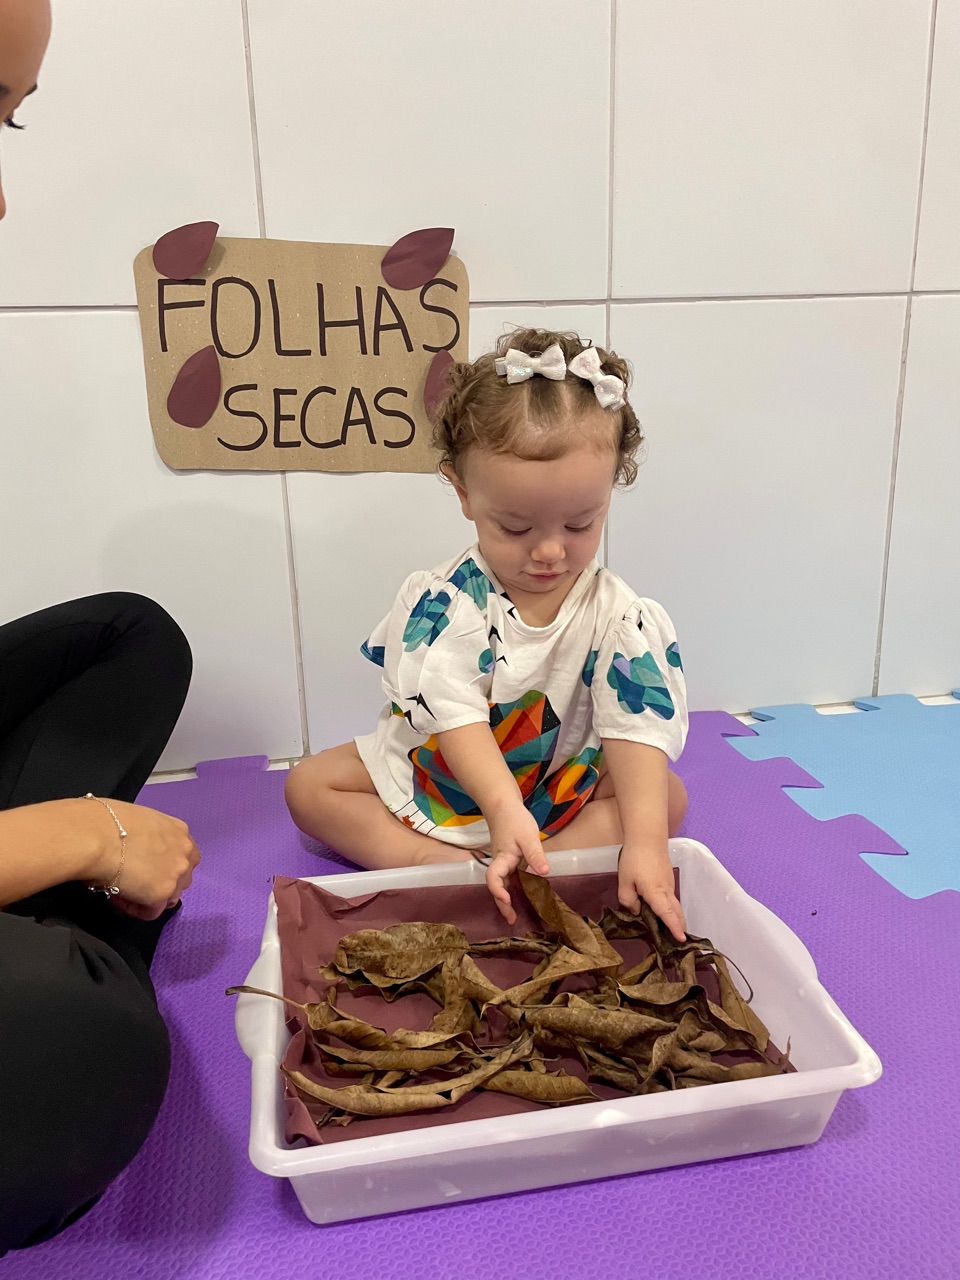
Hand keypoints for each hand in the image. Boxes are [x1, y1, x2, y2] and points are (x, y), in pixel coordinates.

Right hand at [84, 801, 200, 920]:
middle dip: (160, 882)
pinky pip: (151, 912)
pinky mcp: (161, 894)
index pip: (185, 855)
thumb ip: (151, 837)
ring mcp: (176, 874)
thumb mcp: (141, 821)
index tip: (147, 866)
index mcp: (179, 831)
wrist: (97, 836)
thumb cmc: (108, 822)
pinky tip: (118, 896)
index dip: (166, 865)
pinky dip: (135, 908)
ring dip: (149, 897)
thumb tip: (139, 849)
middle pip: (181, 878)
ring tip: (123, 889)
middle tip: (135, 880)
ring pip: (169, 897)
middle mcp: (184, 852)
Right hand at [484, 803, 548, 925]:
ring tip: (513, 915)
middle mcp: (500, 863)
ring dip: (505, 900)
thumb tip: (545, 873)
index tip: (507, 900)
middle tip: (512, 920)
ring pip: (501, 884)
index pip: (493, 877)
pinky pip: (507, 878)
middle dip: (502, 904)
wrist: (503, 806)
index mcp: (502, 858)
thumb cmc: (514, 819)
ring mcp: (503, 862)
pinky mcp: (508, 860)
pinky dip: (510, 890)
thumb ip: (535, 854)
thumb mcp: (528, 836)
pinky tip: (519, 896)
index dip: (497, 890)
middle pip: (496, 886)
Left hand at [618, 841, 685, 941]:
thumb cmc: (634, 859)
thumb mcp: (624, 881)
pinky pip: (672, 898)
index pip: (667, 914)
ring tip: (672, 931)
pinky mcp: (668, 878)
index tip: (682, 939)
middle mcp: (667, 890)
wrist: (647, 837)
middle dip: (679, 926)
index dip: (674, 928)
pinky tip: (664, 912)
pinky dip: (672, 908)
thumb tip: (637, 911)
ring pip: (675, 905)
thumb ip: (628, 899)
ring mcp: (670, 884)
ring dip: (676, 918)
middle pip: (676, 912)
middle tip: (679, 941)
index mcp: (656, 893)